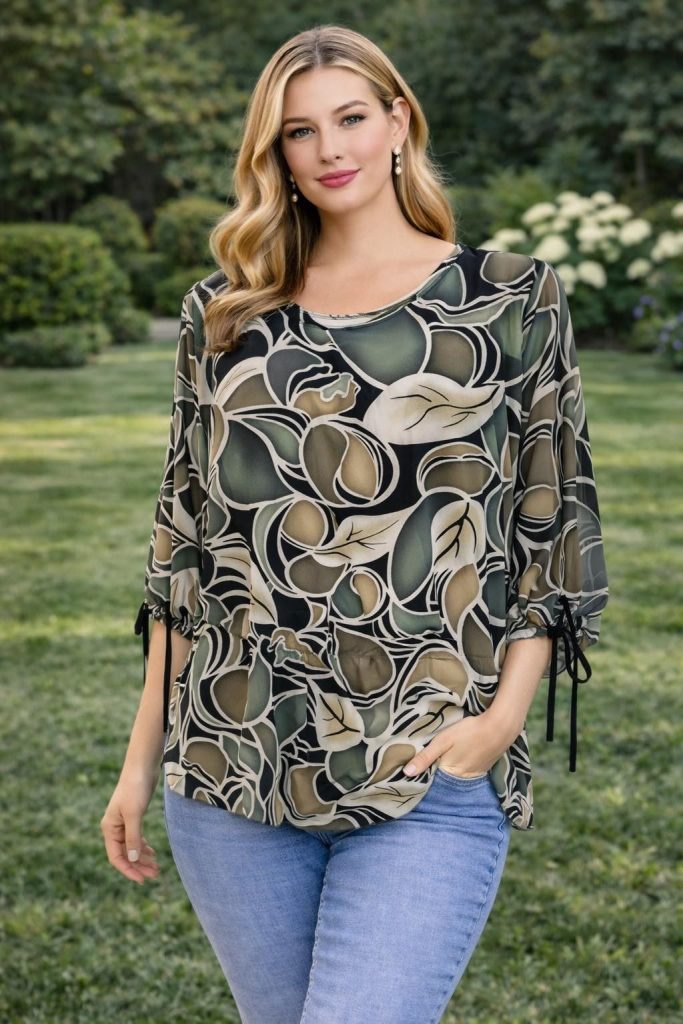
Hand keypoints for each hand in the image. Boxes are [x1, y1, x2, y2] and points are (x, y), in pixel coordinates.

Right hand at [100, 769, 159, 884]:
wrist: (142, 767)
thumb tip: (133, 859)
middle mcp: (114, 828)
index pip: (116, 857)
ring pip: (131, 847)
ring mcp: (123, 823)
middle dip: (139, 866)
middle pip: (125, 854)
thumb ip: (133, 837)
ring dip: (143, 858)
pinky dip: (144, 847)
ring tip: (157, 868)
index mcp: (109, 828)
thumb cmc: (135, 788)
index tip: (142, 880)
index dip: (128, 870)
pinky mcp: (133, 817)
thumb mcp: (134, 814)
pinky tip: (153, 853)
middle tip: (155, 875)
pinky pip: (136, 838)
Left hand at [403, 711, 511, 777]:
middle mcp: (462, 779)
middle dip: (434, 773)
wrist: (500, 728)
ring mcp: (474, 775)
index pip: (431, 779)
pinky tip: (458, 758)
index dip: (422, 774)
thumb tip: (406, 773)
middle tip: (423, 763)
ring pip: (455, 776)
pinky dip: (460, 768)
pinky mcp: (482, 768)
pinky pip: (466, 772)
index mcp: (449, 773)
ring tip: (439, 760)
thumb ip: (426, 757)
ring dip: (447, 771)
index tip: (410, 770)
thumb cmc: (469, 731)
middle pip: (443, 779)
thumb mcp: (443, 740)